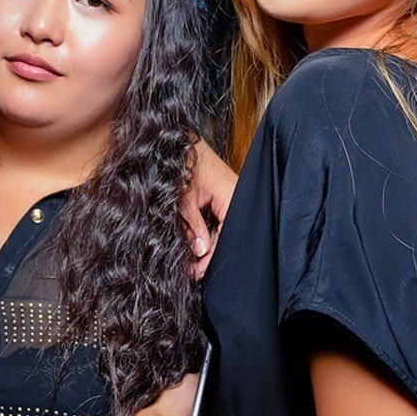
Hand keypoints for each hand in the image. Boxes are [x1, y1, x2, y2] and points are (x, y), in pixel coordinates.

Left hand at [181, 138, 237, 278]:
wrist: (180, 142)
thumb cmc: (184, 164)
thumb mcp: (183, 200)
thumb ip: (192, 226)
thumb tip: (200, 252)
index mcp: (231, 197)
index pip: (226, 236)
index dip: (212, 257)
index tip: (198, 272)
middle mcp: (236, 198)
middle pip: (226, 235)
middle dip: (209, 255)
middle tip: (193, 272)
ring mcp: (232, 196)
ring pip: (223, 229)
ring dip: (208, 245)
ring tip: (192, 263)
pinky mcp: (224, 195)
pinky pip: (220, 219)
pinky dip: (208, 232)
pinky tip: (197, 245)